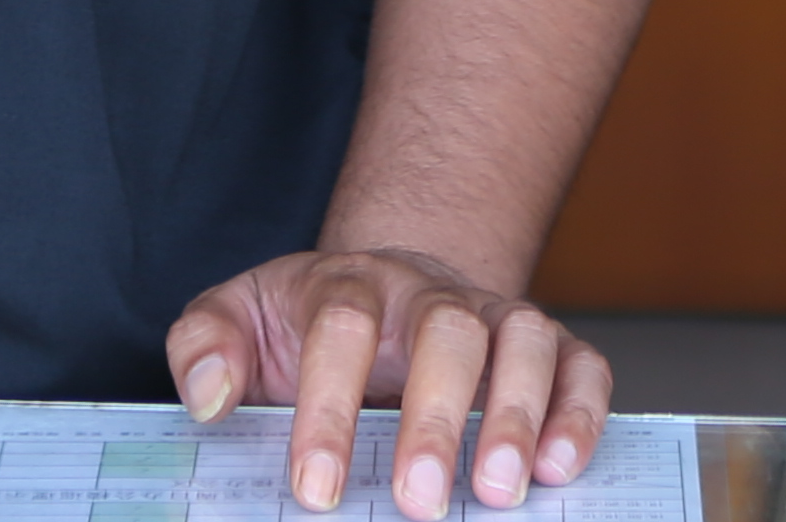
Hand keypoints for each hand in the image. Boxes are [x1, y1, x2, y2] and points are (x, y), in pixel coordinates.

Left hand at [165, 245, 612, 520]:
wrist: (381, 294)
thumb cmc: (303, 325)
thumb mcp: (237, 319)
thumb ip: (204, 347)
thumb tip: (207, 395)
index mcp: (347, 285)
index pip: (342, 326)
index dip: (330, 406)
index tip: (318, 488)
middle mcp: (427, 292)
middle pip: (446, 329)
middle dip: (436, 417)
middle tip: (419, 503)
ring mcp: (492, 314)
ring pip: (524, 337)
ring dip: (517, 413)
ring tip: (499, 490)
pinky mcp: (544, 348)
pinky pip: (581, 363)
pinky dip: (579, 411)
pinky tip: (558, 468)